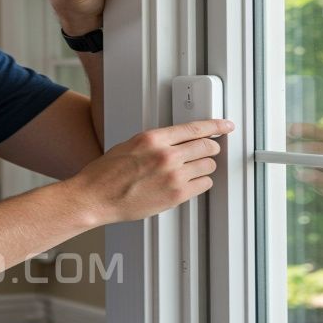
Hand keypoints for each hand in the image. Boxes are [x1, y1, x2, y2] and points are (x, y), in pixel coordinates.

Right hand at [63, 119, 234, 225]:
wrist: (96, 197)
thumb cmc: (106, 173)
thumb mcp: (130, 145)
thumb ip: (156, 142)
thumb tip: (177, 141)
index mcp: (153, 138)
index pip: (195, 128)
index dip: (215, 125)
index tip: (225, 125)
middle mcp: (166, 155)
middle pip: (207, 146)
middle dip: (211, 147)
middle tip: (210, 148)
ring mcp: (173, 176)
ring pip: (208, 165)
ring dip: (205, 166)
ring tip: (193, 168)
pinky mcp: (176, 195)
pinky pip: (204, 185)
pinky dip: (201, 182)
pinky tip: (189, 182)